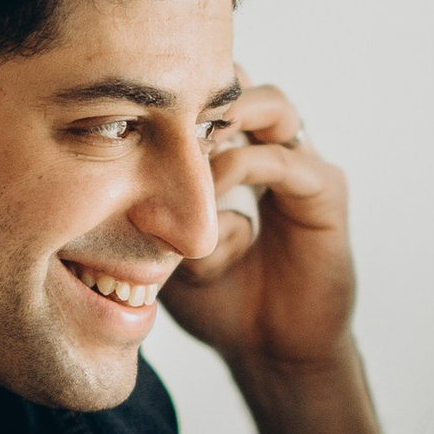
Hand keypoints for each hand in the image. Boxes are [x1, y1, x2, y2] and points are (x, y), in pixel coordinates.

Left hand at [158, 84, 355, 381]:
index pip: (210, 96)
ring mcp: (303, 167)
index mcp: (239, 154)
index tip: (131, 112)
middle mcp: (275, 150)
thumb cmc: (220, 300)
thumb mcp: (168, 246)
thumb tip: (108, 170)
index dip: (174, 95)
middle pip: (243, 83)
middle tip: (157, 111)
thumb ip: (151, 206)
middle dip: (201, 91)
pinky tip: (210, 189)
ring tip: (183, 143)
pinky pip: (282, 160)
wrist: (270, 351)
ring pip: (270, 104)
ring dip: (223, 115)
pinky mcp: (325, 194)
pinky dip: (241, 166)